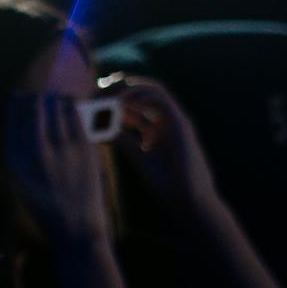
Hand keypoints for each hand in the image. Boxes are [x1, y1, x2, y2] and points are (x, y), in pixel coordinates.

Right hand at [4, 92, 111, 247]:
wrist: (75, 226)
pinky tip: (69, 106)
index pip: (12, 121)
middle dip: (37, 99)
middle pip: (35, 110)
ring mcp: (61, 149)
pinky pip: (75, 117)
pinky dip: (71, 108)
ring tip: (55, 99)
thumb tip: (23, 121)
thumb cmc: (47, 206)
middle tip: (40, 97)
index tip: (18, 97)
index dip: (15, 104)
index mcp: (16, 161)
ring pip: (56, 109)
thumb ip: (19, 153)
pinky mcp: (83, 148)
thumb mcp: (21, 182)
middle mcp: (36, 152)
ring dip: (55, 100)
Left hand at [110, 77, 220, 209]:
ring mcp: (177, 120)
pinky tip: (120, 101)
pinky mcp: (181, 123)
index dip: (118, 99)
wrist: (189, 200)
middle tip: (100, 88)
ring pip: (154, 90)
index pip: (139, 105)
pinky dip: (140, 95)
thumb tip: (103, 127)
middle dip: (122, 87)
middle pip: (146, 93)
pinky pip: (160, 98)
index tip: (97, 99)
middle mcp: (169, 122)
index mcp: (160, 129)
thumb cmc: (167, 184)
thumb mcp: (138, 157)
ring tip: (108, 91)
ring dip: (130, 88)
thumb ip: (124, 140)